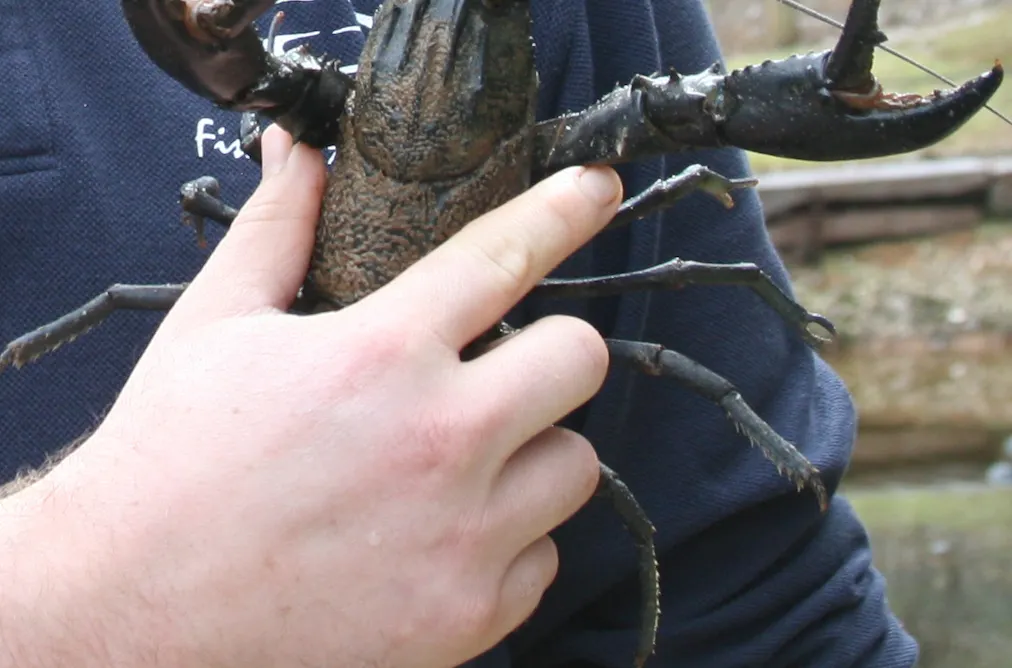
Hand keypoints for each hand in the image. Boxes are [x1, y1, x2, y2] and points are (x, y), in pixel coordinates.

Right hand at [0, 126, 623, 667]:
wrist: (131, 613)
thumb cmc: (168, 470)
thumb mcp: (215, 326)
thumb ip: (277, 229)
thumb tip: (298, 155)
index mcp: (381, 354)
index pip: (506, 254)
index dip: (564, 210)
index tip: (595, 191)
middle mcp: (439, 443)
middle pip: (581, 358)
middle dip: (551, 351)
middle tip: (500, 368)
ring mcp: (463, 539)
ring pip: (575, 463)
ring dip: (532, 452)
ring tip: (462, 463)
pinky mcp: (467, 617)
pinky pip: (545, 558)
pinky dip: (510, 543)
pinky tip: (444, 537)